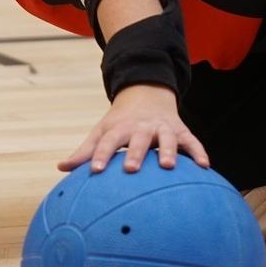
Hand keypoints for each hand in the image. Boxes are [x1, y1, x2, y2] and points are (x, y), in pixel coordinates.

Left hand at [58, 84, 208, 173]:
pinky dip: (198, 152)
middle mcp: (141, 127)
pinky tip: (205, 166)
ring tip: (167, 166)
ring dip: (167, 150)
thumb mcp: (102, 132)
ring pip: (166, 138)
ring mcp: (162, 128)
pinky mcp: (181, 131)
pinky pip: (192, 142)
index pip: (107, 142)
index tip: (95, 171)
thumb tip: (60, 169)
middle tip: (130, 169)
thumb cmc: (120, 123)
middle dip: (134, 153)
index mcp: (119, 128)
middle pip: (136, 140)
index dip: (100, 155)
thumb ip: (85, 152)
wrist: (147, 95)